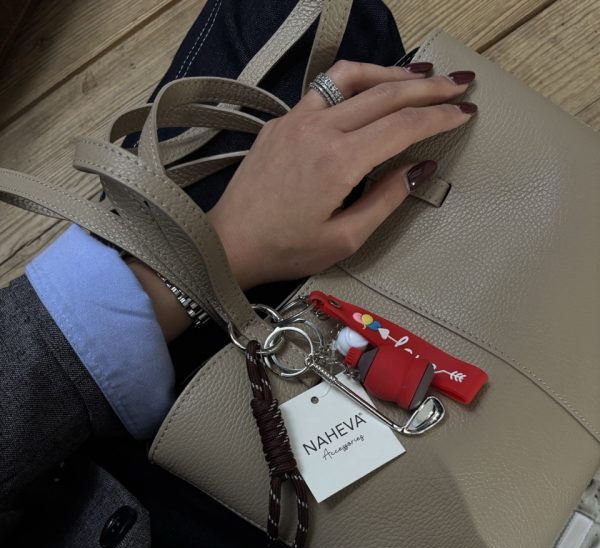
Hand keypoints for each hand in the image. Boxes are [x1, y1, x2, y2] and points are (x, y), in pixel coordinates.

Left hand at [208, 60, 476, 289]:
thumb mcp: (344, 239)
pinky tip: (370, 86)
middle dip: (428, 88)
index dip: (439, 117)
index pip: (402, 126)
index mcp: (338, 161)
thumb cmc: (284, 249)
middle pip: (385, 94)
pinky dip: (356, 81)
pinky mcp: (282, 121)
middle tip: (459, 83)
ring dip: (392, 73)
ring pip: (354, 79)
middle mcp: (319, 130)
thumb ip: (386, 199)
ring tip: (422, 74)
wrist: (228, 244)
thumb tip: (418, 169)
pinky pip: (326, 88)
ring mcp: (296, 120)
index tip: (465, 112)